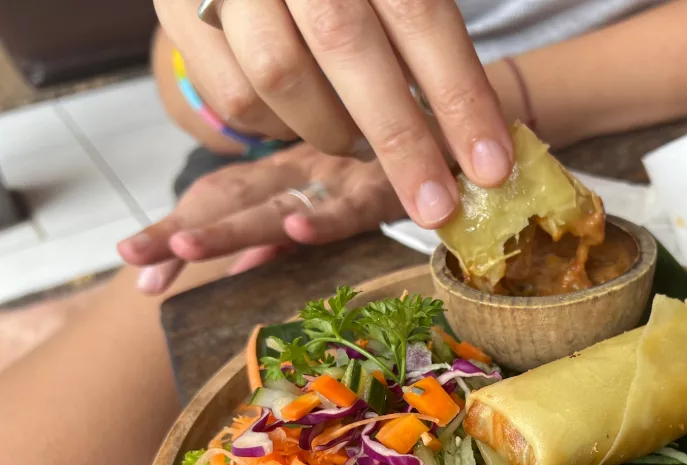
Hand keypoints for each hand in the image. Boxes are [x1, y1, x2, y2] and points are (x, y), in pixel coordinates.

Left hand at [117, 142, 404, 293]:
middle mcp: (305, 169)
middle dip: (182, 231)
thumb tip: (241, 267)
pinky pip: (354, 205)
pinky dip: (325, 216)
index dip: (181, 230)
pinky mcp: (389, 186)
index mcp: (289, 175)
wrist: (465, 140)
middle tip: (134, 259)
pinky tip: (295, 228)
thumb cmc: (399, 174)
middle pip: (232, 199)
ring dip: (232, 227)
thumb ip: (290, 230)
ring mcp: (342, 175)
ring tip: (184, 249)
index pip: (222, 200)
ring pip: (279, 203)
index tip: (142, 274)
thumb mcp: (336, 204)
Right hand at [155, 0, 512, 227]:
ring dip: (331, 129)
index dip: (460, 98)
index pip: (422, 18)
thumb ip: (426, 34)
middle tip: (436, 208)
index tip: (492, 168)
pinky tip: (301, 113)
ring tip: (359, 138)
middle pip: (349, 49)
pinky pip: (233, 96)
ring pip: (279, 77)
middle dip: (400, 143)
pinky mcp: (180, 10)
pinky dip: (276, 126)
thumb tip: (480, 133)